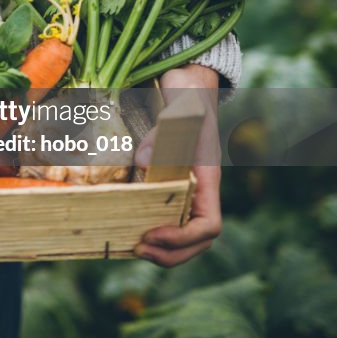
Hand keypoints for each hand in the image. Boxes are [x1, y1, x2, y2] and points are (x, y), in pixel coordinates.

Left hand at [133, 64, 221, 266]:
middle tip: (138, 249)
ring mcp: (185, 187)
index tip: (152, 235)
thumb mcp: (180, 108)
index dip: (183, 238)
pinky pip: (166, 216)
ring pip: (183, 233)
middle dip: (171, 253)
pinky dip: (151, 230)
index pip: (209, 224)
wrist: (188, 84)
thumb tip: (143, 162)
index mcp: (207, 177)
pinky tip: (127, 230)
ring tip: (133, 247)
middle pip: (197, 240)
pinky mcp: (168, 183)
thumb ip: (166, 132)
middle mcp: (199, 188)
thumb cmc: (188, 95)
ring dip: (162, 249)